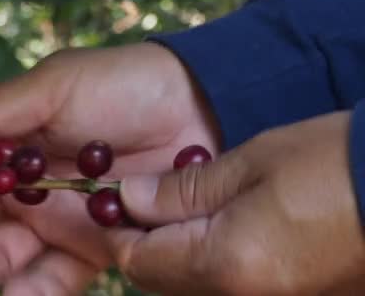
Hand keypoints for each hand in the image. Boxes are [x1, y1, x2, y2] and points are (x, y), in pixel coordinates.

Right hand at [0, 43, 219, 294]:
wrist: (197, 108)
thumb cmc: (120, 86)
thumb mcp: (52, 86)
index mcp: (2, 145)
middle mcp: (20, 188)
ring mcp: (54, 222)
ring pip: (3, 257)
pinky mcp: (93, 248)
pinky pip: (56, 279)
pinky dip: (36, 292)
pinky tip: (22, 294)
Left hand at [109, 112, 364, 294]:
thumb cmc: (332, 164)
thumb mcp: (250, 164)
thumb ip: (181, 190)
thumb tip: (127, 198)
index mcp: (225, 266)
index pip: (138, 262)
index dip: (118, 230)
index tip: (115, 199)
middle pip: (161, 279)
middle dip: (146, 241)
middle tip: (152, 198)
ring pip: (190, 286)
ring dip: (175, 252)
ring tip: (190, 207)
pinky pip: (225, 287)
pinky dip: (210, 262)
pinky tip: (224, 226)